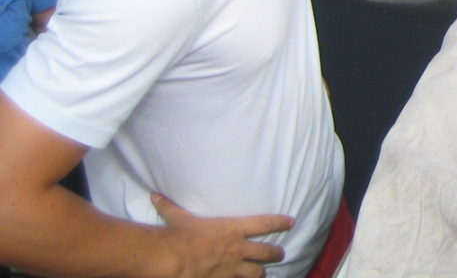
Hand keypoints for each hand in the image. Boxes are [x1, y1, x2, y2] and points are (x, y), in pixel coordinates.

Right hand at [152, 192, 293, 277]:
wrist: (173, 260)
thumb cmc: (178, 236)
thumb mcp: (177, 218)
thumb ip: (169, 207)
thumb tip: (155, 196)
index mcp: (233, 229)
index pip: (265, 223)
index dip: (280, 222)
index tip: (291, 221)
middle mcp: (238, 249)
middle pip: (267, 252)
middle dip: (276, 253)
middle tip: (281, 254)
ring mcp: (232, 269)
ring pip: (256, 273)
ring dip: (261, 273)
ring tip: (263, 274)